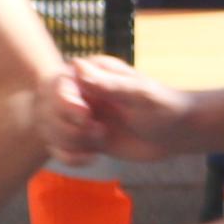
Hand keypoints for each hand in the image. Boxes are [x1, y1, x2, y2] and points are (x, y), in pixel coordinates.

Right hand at [52, 55, 200, 162]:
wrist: (177, 133)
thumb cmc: (165, 106)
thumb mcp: (141, 94)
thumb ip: (110, 84)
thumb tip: (78, 65)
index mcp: (92, 73)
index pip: (56, 84)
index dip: (63, 102)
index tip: (86, 115)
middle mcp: (80, 93)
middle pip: (46, 109)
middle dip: (67, 125)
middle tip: (98, 130)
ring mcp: (80, 117)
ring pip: (50, 130)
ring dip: (71, 141)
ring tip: (102, 138)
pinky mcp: (84, 137)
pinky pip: (59, 149)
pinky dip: (69, 157)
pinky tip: (91, 158)